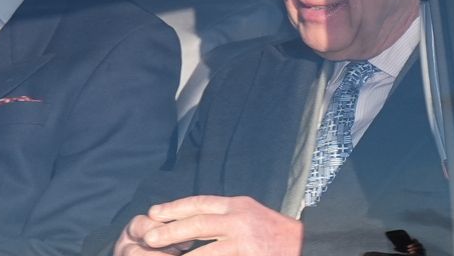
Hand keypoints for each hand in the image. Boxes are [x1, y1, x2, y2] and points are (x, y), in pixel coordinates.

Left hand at [120, 195, 302, 255]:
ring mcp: (244, 243)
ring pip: (205, 252)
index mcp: (237, 205)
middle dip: (171, 231)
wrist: (304, 244)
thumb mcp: (248, 212)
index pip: (200, 203)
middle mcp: (239, 220)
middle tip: (150, 238)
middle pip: (198, 224)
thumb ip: (224, 214)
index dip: (175, 207)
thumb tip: (191, 218)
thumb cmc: (273, 230)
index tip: (154, 212)